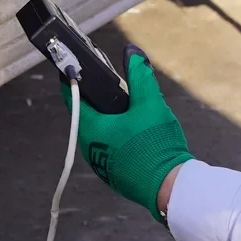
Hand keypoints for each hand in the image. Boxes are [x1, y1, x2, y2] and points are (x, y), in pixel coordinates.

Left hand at [59, 47, 190, 222]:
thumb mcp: (150, 103)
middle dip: (99, 100)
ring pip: (100, 133)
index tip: (78, 66)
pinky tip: (136, 134)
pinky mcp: (113, 174)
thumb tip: (131, 52)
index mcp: (91, 128)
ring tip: (130, 110)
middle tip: (114, 86)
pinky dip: (118, 137)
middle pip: (87, 115)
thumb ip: (140, 75)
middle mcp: (89, 148)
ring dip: (111, 120)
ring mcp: (101, 164)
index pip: (72, 97)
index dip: (73, 79)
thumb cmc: (155, 145)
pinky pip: (110, 148)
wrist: (168, 188)